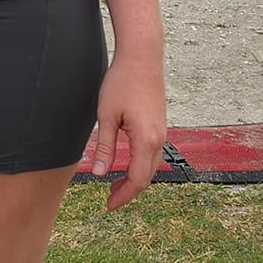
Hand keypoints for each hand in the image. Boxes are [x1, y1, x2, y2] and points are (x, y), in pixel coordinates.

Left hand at [82, 52, 165, 209]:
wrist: (142, 57)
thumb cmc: (122, 82)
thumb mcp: (106, 116)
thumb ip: (105, 148)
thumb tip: (99, 174)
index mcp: (146, 140)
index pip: (137, 180)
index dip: (123, 196)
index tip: (108, 206)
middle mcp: (159, 139)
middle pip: (147, 177)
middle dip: (129, 191)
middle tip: (109, 200)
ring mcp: (162, 132)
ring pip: (151, 166)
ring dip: (135, 178)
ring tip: (115, 184)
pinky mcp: (160, 125)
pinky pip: (153, 154)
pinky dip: (141, 165)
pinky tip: (127, 164)